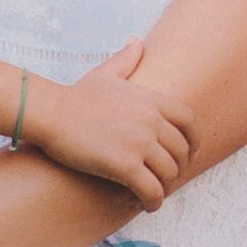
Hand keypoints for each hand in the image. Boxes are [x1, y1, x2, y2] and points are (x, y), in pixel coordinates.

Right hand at [30, 38, 195, 209]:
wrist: (52, 114)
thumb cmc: (76, 97)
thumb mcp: (106, 73)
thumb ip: (127, 58)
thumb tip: (136, 41)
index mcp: (152, 100)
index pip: (190, 121)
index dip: (194, 141)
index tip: (190, 152)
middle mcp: (152, 120)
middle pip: (182, 151)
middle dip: (178, 167)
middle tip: (168, 178)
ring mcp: (140, 143)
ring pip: (169, 173)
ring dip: (166, 186)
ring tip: (155, 193)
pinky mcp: (126, 166)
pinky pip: (152, 190)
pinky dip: (154, 201)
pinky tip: (147, 205)